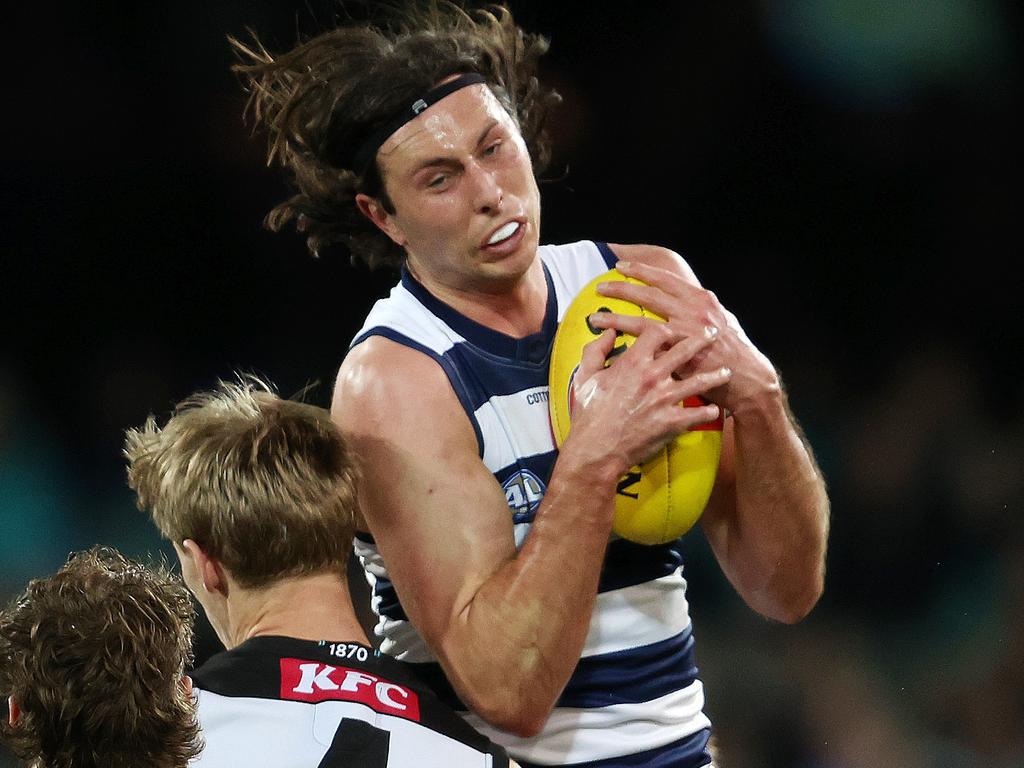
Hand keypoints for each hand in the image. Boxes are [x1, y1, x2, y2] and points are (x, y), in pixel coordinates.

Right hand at [564, 321, 730, 477]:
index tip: (674, 329)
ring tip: (727, 371)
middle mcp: (653, 376)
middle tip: (714, 335)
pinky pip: (699, 414)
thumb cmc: (589, 414)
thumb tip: (608, 332)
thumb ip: (596, 350)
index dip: (667, 328)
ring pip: (700, 381)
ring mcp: (665, 399)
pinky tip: (716, 409)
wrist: (596, 449)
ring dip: (716, 375)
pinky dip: (709, 412)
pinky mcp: (673, 422)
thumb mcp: (585, 376)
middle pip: (686, 349)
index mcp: (633, 362)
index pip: (658, 332)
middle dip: (703, 339)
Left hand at [590, 260, 778, 410]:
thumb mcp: (721, 321)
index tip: (622, 267)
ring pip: (642, 319)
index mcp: (701, 298)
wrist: (747, 378)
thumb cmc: (734, 351)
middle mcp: (693, 309)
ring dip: (616, 317)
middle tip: (600, 287)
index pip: (666, 279)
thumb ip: (701, 310)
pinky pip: (647, 345)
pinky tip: (612, 343)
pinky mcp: (680, 352)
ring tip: (595, 317)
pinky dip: (628, 343)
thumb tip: (686, 301)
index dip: (642, 271)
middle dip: (622, 288)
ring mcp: (686, 330)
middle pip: (649, 294)